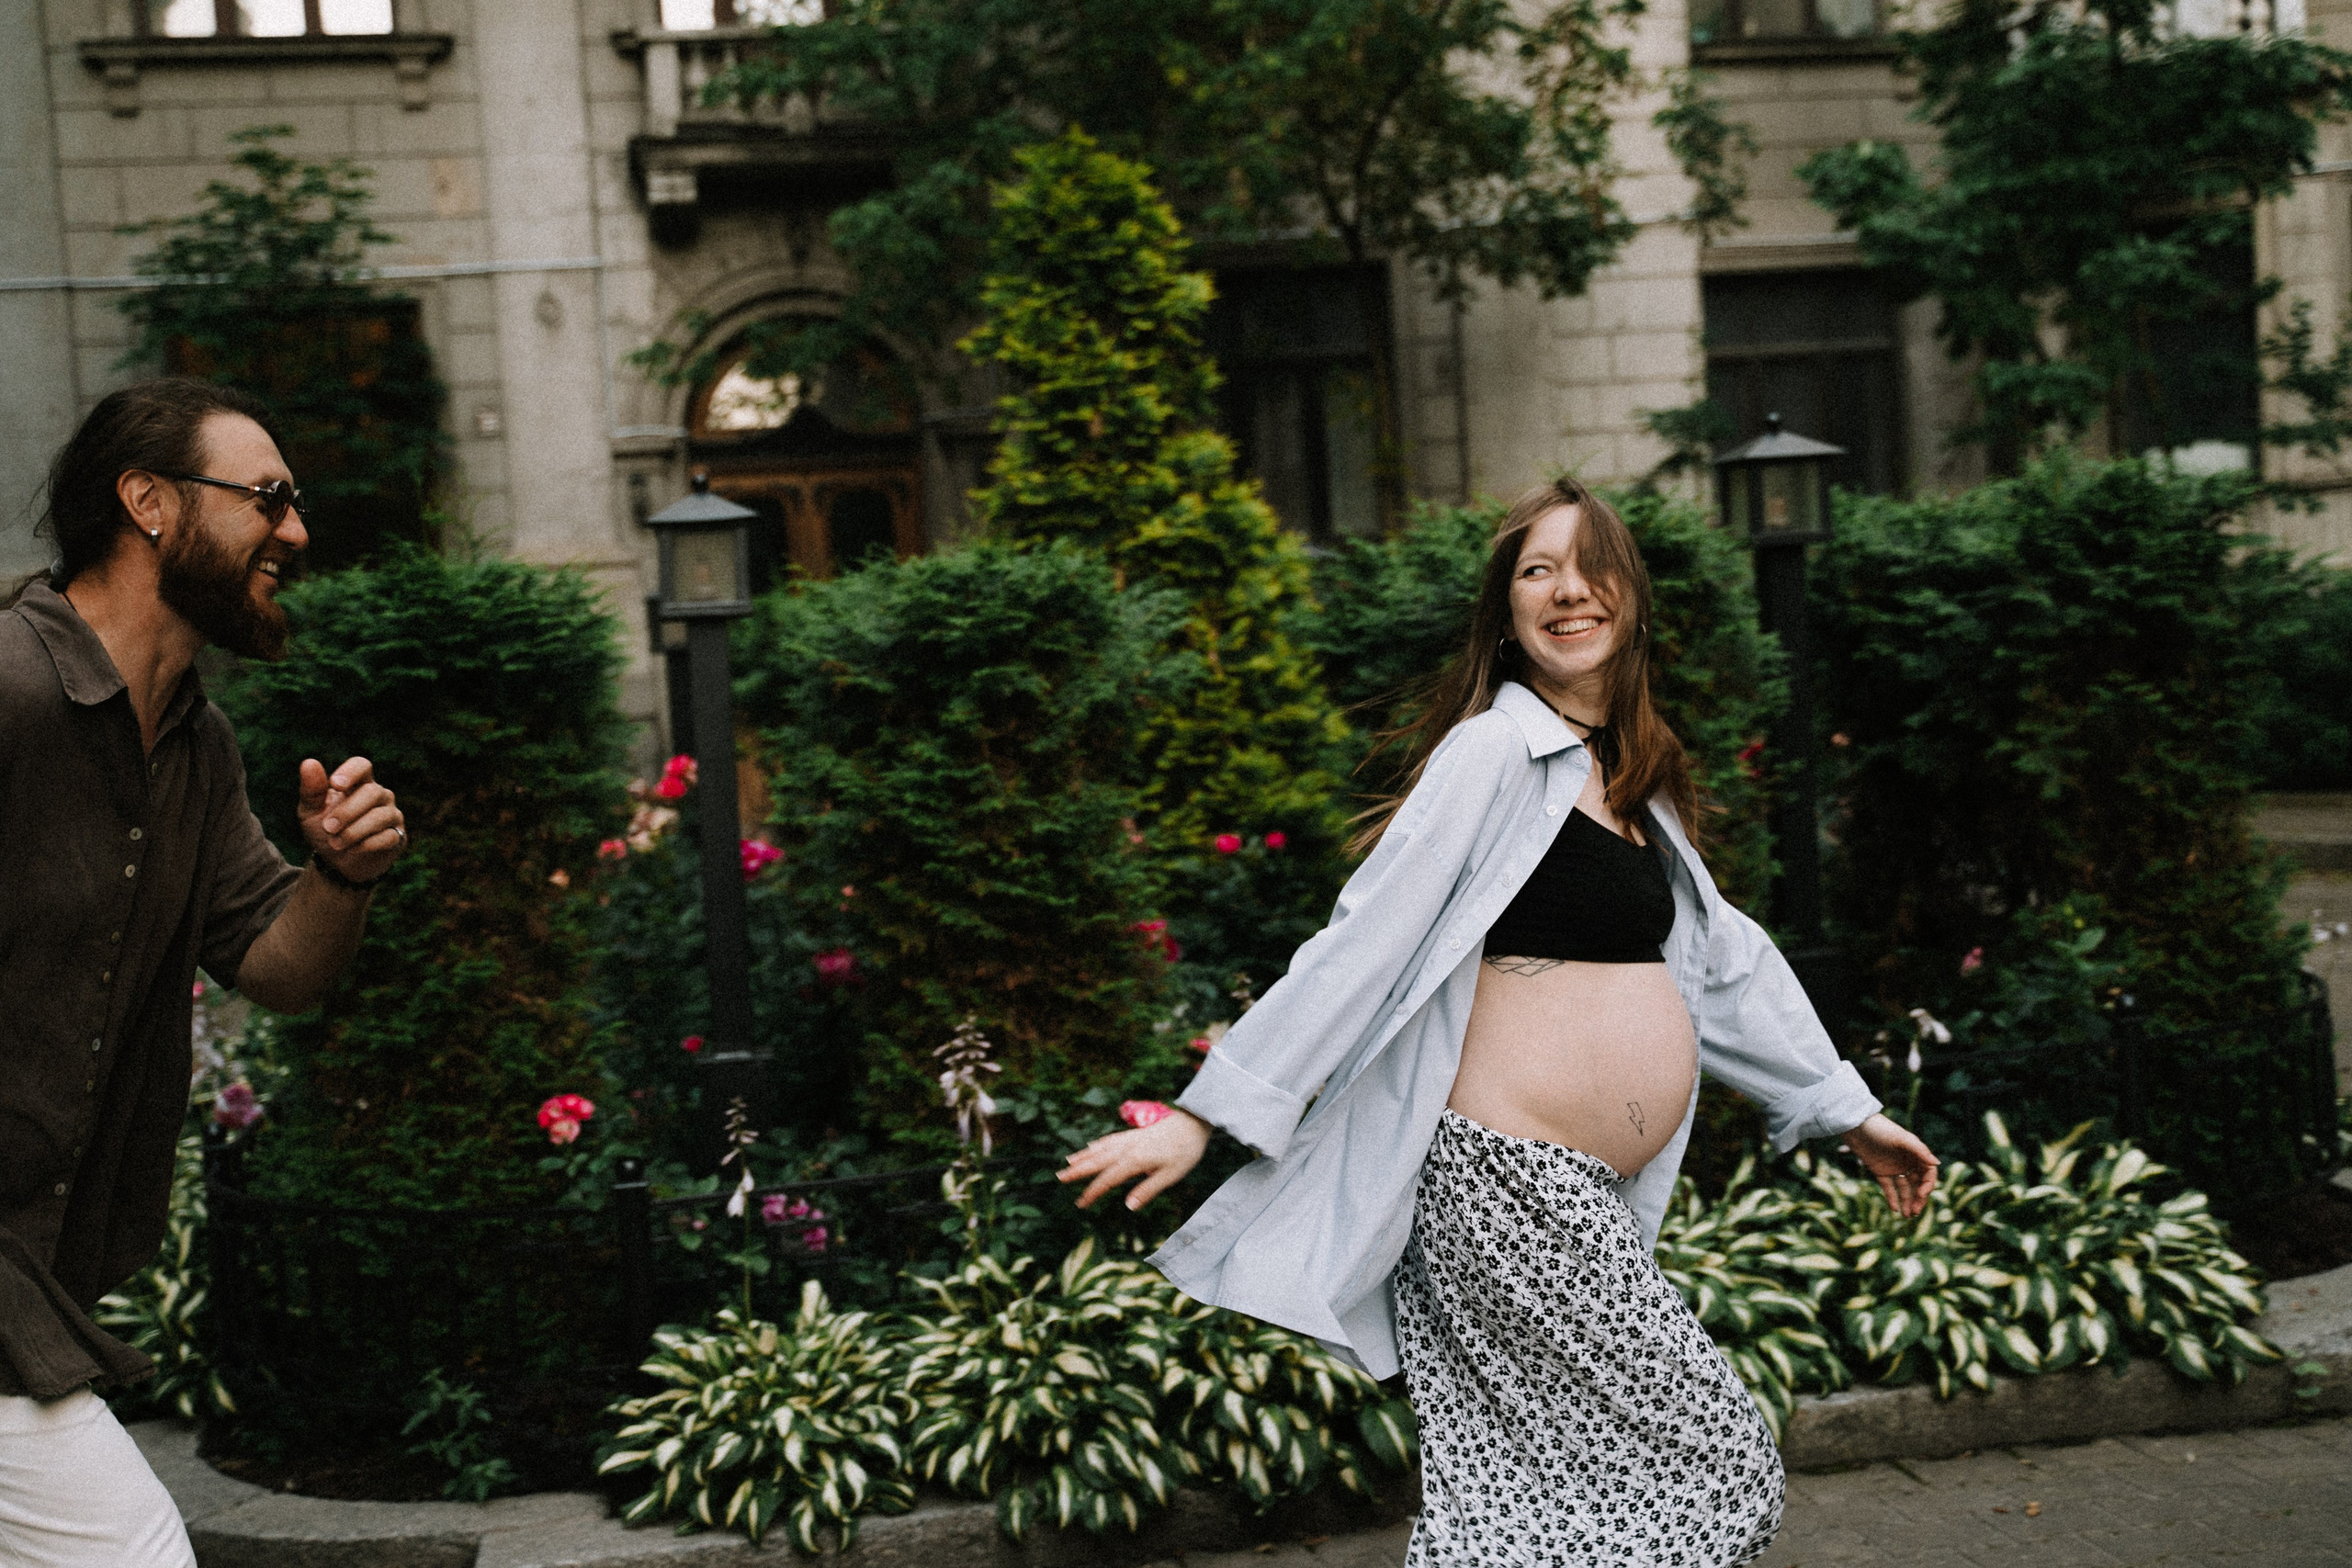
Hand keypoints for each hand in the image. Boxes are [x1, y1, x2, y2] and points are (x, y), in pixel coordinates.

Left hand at [298, 757, 404, 885]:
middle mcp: (379, 795)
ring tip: (335, 843)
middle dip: (347, 811)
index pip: (362, 765)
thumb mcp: (310, 811)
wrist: (336, 862)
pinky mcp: (398, 836)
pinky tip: (352, 849)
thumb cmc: (324, 831)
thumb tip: (309, 762)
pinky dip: (366, 844)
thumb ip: (311, 790)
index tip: (335, 785)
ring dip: (353, 831)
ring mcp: (391, 815)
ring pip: (380, 816)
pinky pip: (388, 837)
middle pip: (372, 792)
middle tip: (328, 828)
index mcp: (358, 783)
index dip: (351, 772)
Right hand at [1058, 1110, 1212, 1211]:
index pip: (1108, 1179)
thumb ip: (1148, 1190)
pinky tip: (1091, 1146)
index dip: (1093, 1192)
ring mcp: (1130, 1139)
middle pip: (1097, 1161)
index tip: (1080, 1203)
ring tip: (1068, 1162)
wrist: (1194, 1123)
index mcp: (1135, 1160)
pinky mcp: (1135, 1134)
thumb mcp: (1171, 1176)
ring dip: (1083, 1156)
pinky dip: (1097, 1144)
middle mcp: (1128, 1148)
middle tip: (1059, 1177)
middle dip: (1078, 1170)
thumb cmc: (1185, 1151)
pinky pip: (1110, 1139)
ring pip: (1101, 1148)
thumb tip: (1128, 1206)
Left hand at [1841, 1113, 1939, 1216]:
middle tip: (1915, 1212)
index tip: (1922, 1194)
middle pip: (1918, 1184)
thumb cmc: (1881, 1129)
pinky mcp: (1880, 1172)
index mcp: (1916, 1154)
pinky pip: (1889, 1188)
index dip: (1927, 1185)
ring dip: (1907, 1201)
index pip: (1928, 1174)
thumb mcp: (1901, 1138)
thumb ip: (1919, 1150)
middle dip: (1918, 1199)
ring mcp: (1894, 1168)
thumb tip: (1937, 1163)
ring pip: (1904, 1188)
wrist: (1856, 1127)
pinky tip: (1895, 1209)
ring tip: (1908, 1216)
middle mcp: (1907, 1162)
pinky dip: (1892, 1198)